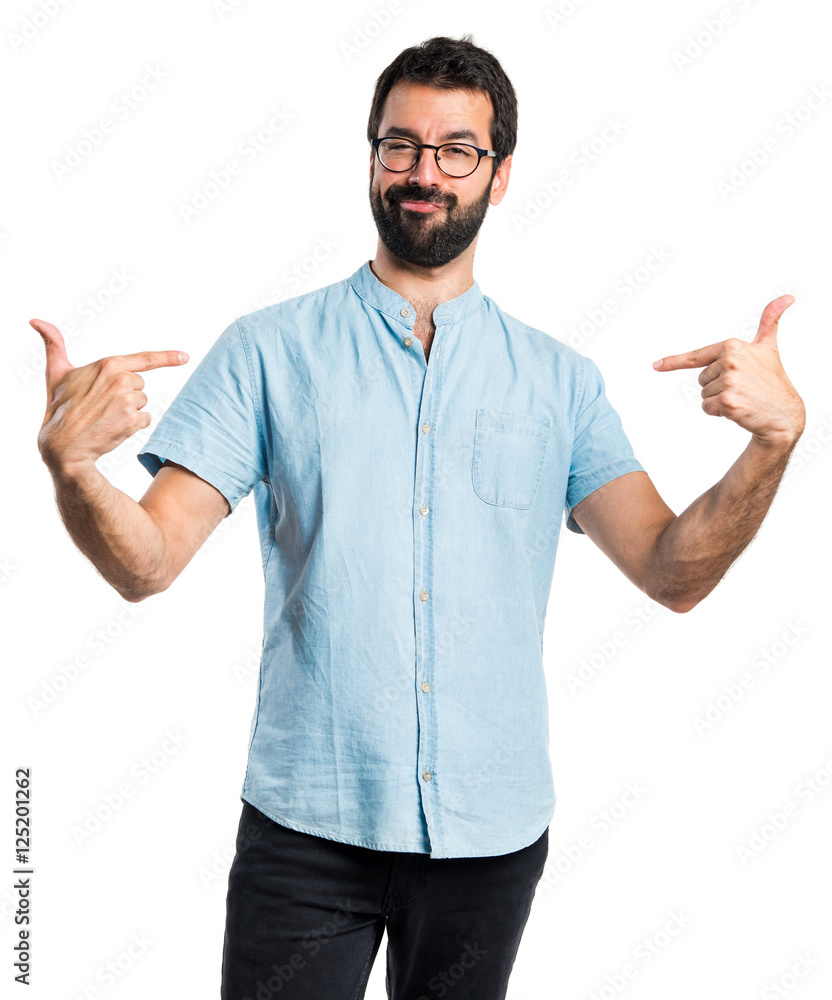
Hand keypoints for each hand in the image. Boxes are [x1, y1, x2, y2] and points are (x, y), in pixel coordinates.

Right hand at [31, 318, 188, 475]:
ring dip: (129, 410)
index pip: (145, 359)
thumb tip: (35, 320)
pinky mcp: (133, 420)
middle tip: (101, 404)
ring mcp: (128, 400)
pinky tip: (114, 427)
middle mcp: (121, 379)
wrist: (63, 445)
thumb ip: (53, 344)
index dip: (167, 357)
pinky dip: (133, 425)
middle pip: (140, 384)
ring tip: (106, 416)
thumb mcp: (56, 373)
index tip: (185, 357)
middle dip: (125, 394)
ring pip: (142, 402)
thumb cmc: (60, 408)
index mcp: (108, 364)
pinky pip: (145, 419)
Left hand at [652, 295, 804, 449]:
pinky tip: (739, 409)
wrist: (784, 413)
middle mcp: (730, 361)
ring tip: (743, 397)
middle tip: (742, 388)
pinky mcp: (727, 401)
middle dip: (718, 387)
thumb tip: (787, 297)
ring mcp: (728, 381)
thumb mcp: (769, 347)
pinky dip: (719, 412)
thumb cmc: (773, 380)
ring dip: (719, 401)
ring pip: (704, 395)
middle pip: (702, 379)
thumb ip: (770, 321)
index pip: (697, 356)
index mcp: (733, 346)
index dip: (673, 362)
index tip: (655, 366)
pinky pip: (707, 408)